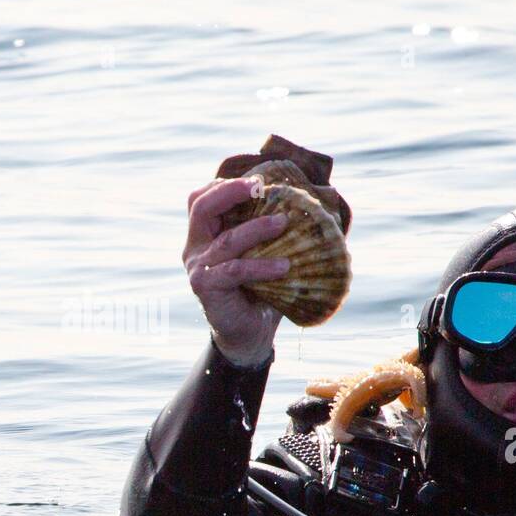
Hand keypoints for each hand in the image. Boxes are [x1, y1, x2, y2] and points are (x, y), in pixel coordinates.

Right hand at [182, 176, 290, 366]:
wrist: (250, 334)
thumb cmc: (262, 290)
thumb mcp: (265, 255)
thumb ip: (273, 232)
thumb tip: (319, 202)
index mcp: (204, 235)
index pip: (201, 199)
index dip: (224, 185)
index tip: (257, 181)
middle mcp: (195, 247)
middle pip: (201, 208)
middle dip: (230, 192)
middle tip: (259, 186)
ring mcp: (198, 267)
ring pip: (226, 240)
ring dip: (256, 228)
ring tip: (284, 222)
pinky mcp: (206, 287)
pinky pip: (235, 270)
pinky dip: (260, 266)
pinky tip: (284, 266)